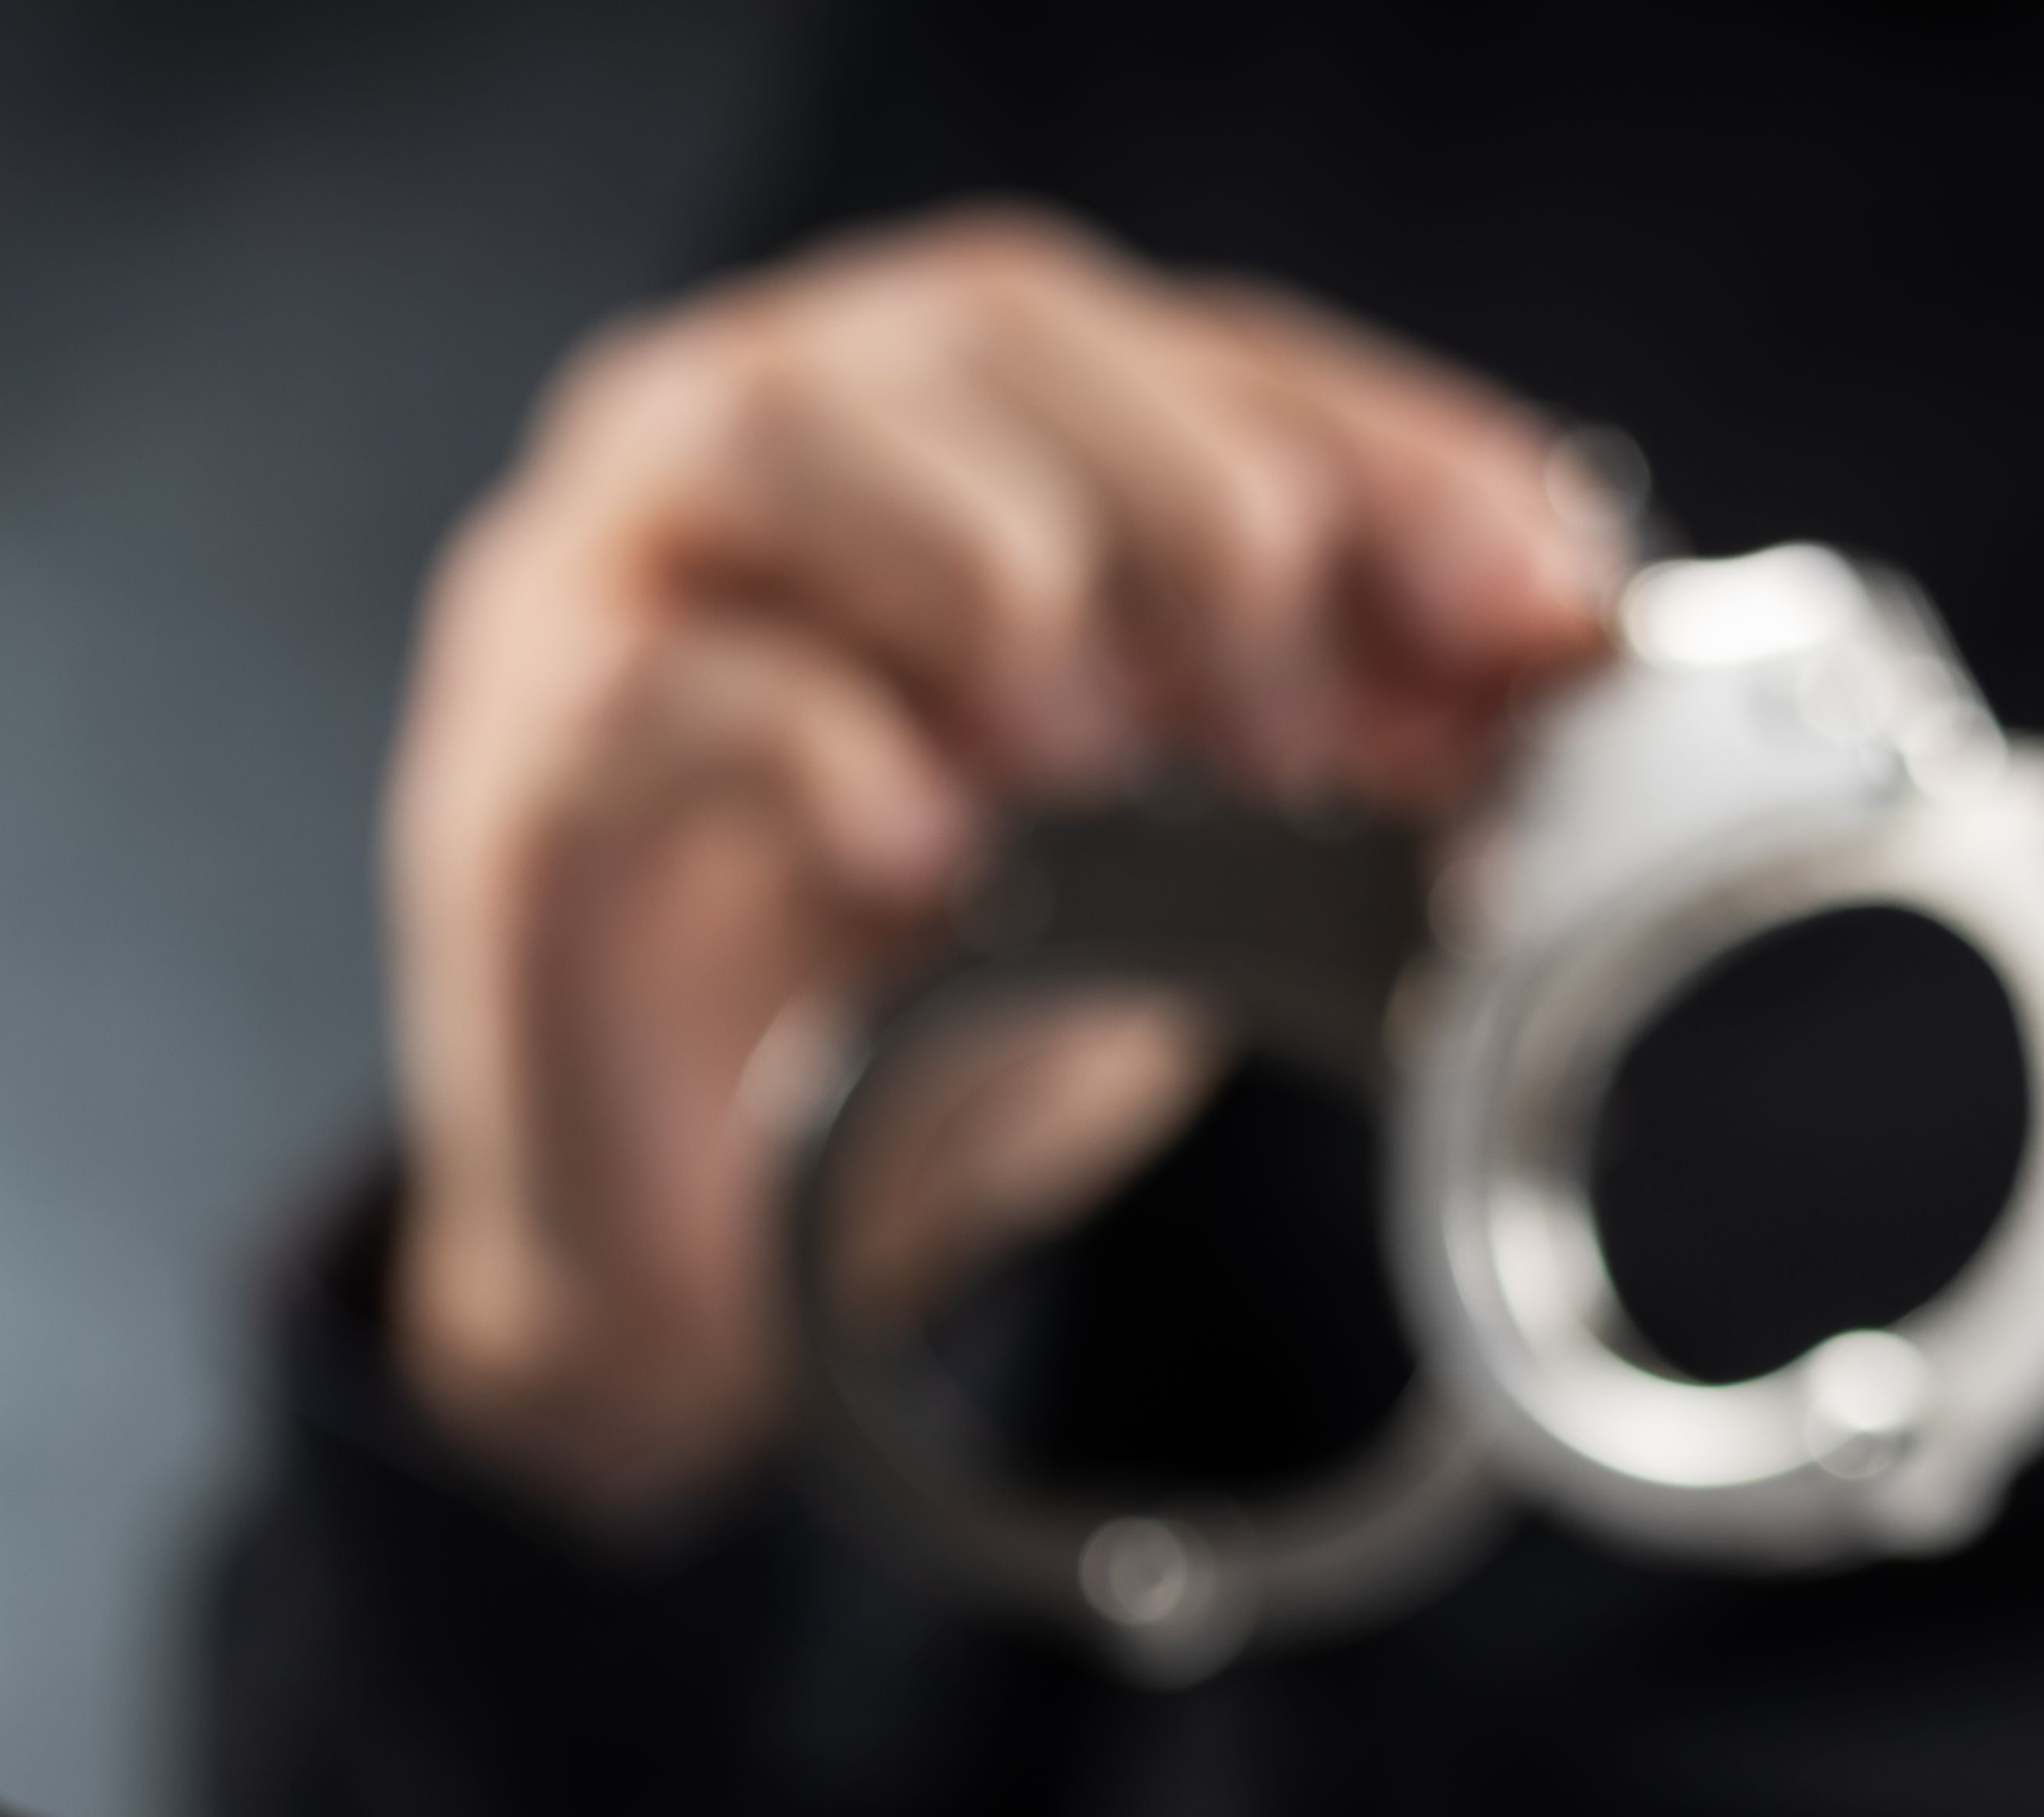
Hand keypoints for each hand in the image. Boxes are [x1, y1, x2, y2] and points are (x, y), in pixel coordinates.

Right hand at [383, 206, 1621, 1524]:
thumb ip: (1309, 720)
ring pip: (797, 433)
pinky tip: (928, 862)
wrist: (690, 1262)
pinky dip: (836, 756)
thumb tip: (1529, 659)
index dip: (1377, 444)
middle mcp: (734, 433)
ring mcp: (590, 574)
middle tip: (1297, 728)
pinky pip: (667, 683)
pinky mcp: (511, 754)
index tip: (1532, 604)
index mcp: (912, 416)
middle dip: (1198, 511)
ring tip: (1093, 777)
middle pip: (984, 328)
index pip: (1173, 334)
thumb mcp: (1158, 850)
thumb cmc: (905, 1017)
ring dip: (1005, 589)